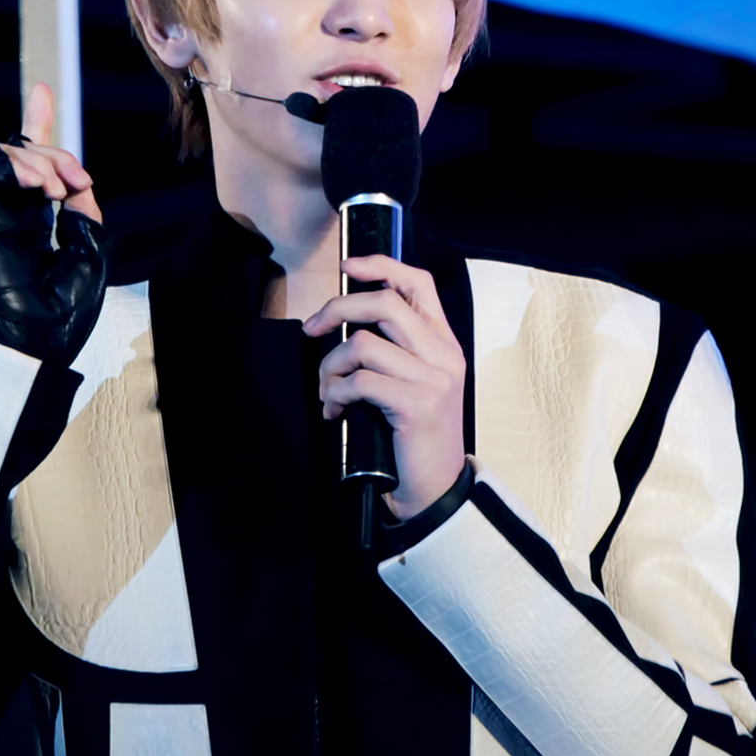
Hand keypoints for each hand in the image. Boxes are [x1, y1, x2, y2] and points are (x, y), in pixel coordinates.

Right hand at [0, 83, 110, 364]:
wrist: (35, 342)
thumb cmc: (62, 315)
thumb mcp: (91, 255)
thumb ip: (85, 216)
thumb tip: (78, 188)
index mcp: (32, 222)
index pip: (32, 166)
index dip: (38, 125)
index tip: (43, 90)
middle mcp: (6, 213)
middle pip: (26, 153)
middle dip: (58, 153)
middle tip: (79, 181)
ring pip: (5, 154)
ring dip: (39, 159)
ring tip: (60, 187)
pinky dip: (18, 165)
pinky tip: (42, 186)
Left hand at [302, 255, 465, 519]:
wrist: (435, 490)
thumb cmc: (415, 436)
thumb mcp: (414, 383)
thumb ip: (394, 349)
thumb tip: (344, 320)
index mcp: (444, 342)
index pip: (419, 283)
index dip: (381, 265)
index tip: (347, 266)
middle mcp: (444, 355)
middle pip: (384, 302)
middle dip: (336, 309)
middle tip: (312, 330)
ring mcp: (433, 379)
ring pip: (363, 344)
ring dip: (330, 367)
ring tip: (328, 391)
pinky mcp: (416, 405)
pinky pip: (360, 382)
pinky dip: (336, 394)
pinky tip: (335, 411)